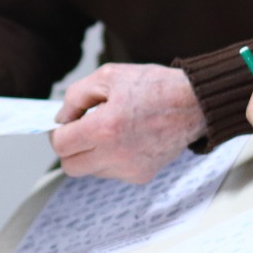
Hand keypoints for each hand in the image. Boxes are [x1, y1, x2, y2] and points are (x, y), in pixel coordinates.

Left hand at [50, 64, 207, 182]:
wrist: (194, 104)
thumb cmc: (155, 87)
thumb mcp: (108, 76)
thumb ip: (76, 96)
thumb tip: (61, 118)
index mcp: (104, 128)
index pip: (61, 145)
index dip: (58, 132)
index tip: (66, 124)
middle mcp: (115, 154)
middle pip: (70, 166)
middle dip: (70, 148)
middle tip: (80, 130)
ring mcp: (129, 169)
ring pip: (90, 171)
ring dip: (90, 154)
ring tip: (108, 131)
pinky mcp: (141, 176)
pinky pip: (111, 173)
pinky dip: (110, 159)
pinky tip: (124, 139)